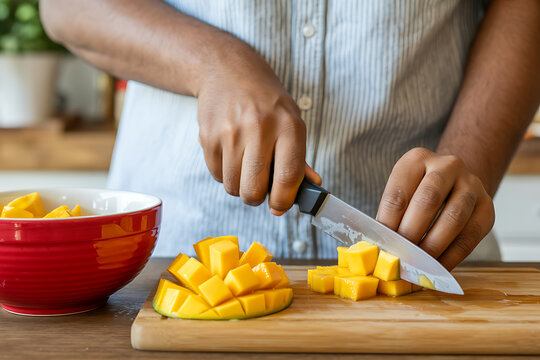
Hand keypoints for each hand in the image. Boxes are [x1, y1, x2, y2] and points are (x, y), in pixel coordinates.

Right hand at [196, 40, 320, 214]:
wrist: (227, 70)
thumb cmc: (266, 101)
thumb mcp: (291, 120)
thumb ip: (299, 158)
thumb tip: (309, 189)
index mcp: (288, 126)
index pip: (287, 177)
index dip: (284, 200)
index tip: (280, 206)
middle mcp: (259, 128)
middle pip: (254, 189)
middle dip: (257, 198)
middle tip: (259, 187)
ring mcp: (230, 133)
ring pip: (233, 186)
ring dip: (239, 185)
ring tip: (245, 165)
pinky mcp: (208, 137)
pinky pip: (216, 175)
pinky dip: (224, 173)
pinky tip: (231, 154)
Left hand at [376, 148, 494, 269]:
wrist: (454, 181)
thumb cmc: (418, 191)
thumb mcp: (401, 191)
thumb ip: (391, 215)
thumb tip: (380, 249)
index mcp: (416, 159)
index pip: (398, 193)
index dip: (388, 223)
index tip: (382, 245)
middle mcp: (447, 166)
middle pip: (428, 200)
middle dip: (412, 232)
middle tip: (401, 255)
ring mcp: (471, 184)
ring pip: (453, 217)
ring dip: (433, 245)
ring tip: (419, 263)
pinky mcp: (487, 206)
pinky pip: (471, 235)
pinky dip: (452, 255)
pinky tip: (438, 266)